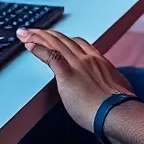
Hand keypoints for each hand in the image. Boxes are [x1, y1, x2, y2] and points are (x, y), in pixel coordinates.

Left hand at [17, 28, 133, 129]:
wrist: (117, 112)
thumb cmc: (119, 107)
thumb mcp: (117, 88)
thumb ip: (108, 83)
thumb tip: (109, 89)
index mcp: (98, 60)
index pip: (78, 43)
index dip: (63, 39)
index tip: (55, 37)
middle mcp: (87, 58)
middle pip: (63, 40)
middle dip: (46, 34)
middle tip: (33, 31)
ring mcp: (77, 64)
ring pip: (54, 43)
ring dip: (37, 36)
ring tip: (25, 33)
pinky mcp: (67, 74)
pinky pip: (50, 55)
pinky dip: (38, 48)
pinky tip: (28, 44)